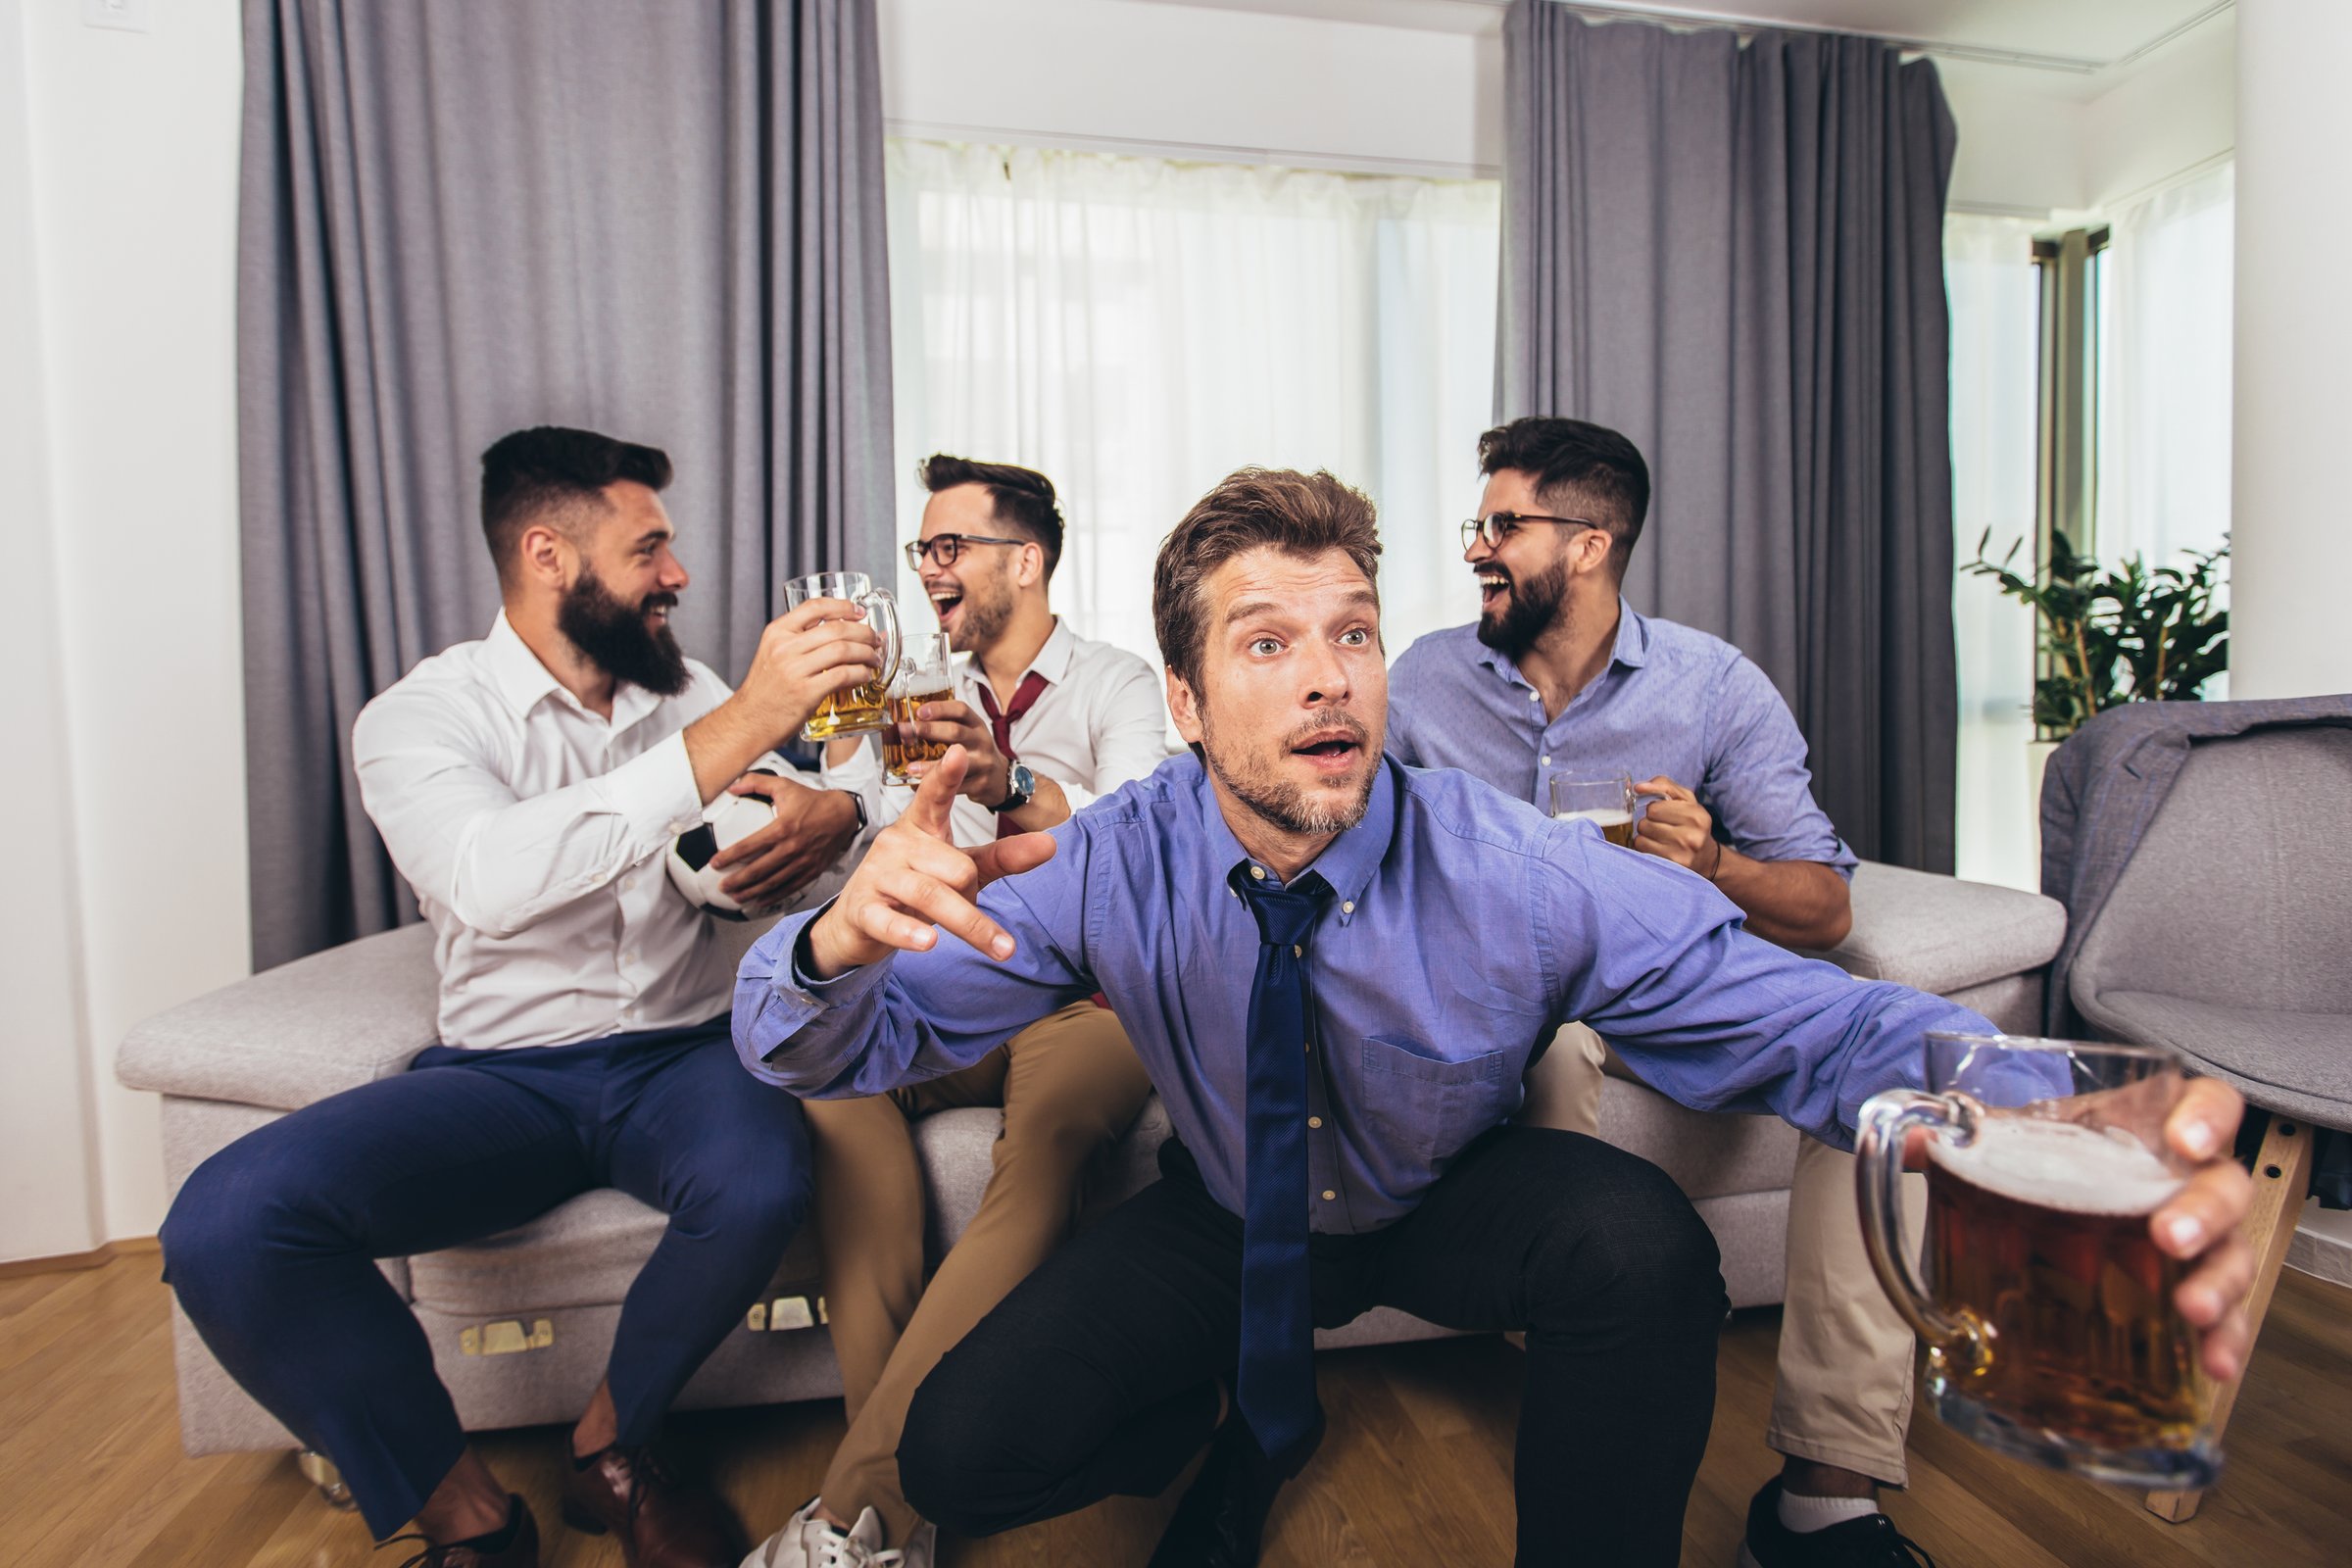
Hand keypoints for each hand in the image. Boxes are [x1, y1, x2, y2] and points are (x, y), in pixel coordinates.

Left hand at [709, 774, 858, 910]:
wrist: (844, 815)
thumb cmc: (811, 800)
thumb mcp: (784, 785)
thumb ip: (756, 783)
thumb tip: (731, 787)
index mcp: (782, 828)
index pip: (750, 846)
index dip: (730, 856)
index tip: (714, 864)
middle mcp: (792, 848)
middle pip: (759, 870)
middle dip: (737, 881)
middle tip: (722, 887)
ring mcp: (803, 862)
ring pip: (773, 883)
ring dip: (752, 892)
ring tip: (736, 897)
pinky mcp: (812, 871)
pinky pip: (790, 888)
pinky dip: (773, 897)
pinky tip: (759, 901)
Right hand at [733, 598, 882, 746]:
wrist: (748, 722)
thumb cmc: (765, 691)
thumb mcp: (773, 654)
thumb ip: (798, 640)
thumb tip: (838, 631)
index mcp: (777, 633)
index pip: (814, 607)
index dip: (843, 606)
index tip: (860, 612)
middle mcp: (785, 647)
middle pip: (836, 628)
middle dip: (863, 632)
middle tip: (875, 639)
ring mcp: (795, 670)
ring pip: (843, 650)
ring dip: (866, 653)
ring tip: (874, 658)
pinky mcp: (806, 692)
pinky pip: (843, 675)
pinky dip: (860, 673)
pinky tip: (865, 675)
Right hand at [806, 746, 1056, 977]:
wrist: (858, 922)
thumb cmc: (915, 884)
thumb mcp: (961, 868)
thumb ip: (1002, 856)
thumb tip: (1051, 843)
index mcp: (921, 826)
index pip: (934, 796)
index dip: (946, 775)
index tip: (960, 750)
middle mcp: (898, 843)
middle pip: (956, 868)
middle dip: (972, 897)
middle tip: (968, 911)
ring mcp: (878, 875)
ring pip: (932, 895)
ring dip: (971, 924)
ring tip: (1003, 949)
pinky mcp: (863, 908)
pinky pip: (889, 921)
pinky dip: (910, 933)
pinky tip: (929, 943)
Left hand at [900, 698, 1008, 803]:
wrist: (1000, 778)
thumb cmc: (976, 751)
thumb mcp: (969, 732)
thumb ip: (946, 725)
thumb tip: (908, 724)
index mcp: (977, 725)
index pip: (961, 710)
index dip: (939, 709)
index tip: (919, 712)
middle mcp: (982, 741)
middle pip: (956, 732)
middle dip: (929, 730)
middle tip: (907, 732)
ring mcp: (983, 763)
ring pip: (956, 762)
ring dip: (930, 765)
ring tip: (911, 767)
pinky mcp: (980, 784)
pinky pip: (955, 785)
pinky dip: (934, 785)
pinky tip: (918, 785)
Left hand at [1632, 776, 1722, 878]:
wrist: (1706, 857)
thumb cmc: (1691, 823)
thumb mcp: (1685, 799)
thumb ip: (1664, 785)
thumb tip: (1639, 787)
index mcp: (1697, 815)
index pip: (1654, 807)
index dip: (1654, 808)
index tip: (1663, 813)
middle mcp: (1691, 836)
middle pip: (1646, 822)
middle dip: (1648, 822)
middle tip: (1660, 826)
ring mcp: (1682, 854)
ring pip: (1641, 837)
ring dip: (1645, 835)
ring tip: (1658, 837)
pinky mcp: (1671, 866)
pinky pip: (1642, 850)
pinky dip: (1644, 847)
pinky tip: (1657, 847)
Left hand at [1900, 1077, 2257, 1382]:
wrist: (2046, 1186)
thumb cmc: (2049, 1152)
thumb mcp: (2013, 1134)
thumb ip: (1964, 1131)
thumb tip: (1913, 1143)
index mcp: (2150, 1127)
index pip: (2207, 1102)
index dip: (2208, 1116)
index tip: (2185, 1138)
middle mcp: (2184, 1182)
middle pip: (2226, 1187)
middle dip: (2205, 1214)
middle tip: (2168, 1236)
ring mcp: (2195, 1240)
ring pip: (2232, 1255)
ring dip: (2219, 1285)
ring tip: (2193, 1310)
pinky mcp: (2185, 1291)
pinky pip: (2220, 1317)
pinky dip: (2219, 1343)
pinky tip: (2210, 1366)